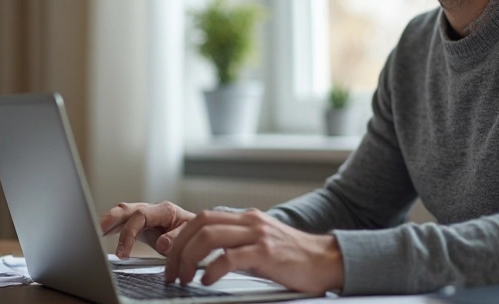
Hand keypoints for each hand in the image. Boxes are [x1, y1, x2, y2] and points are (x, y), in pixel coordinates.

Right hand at [100, 201, 194, 257]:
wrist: (196, 230)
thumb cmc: (192, 231)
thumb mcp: (188, 235)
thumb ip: (175, 238)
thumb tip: (162, 243)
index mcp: (164, 210)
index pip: (140, 216)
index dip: (129, 233)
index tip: (123, 252)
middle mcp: (152, 210)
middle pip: (128, 209)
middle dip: (112, 218)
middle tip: (99, 229)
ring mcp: (145, 215)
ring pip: (123, 213)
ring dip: (109, 221)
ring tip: (94, 231)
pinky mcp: (141, 223)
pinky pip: (124, 221)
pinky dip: (112, 226)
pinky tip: (101, 232)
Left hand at [165, 209, 343, 294]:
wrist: (327, 260)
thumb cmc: (295, 258)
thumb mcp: (261, 244)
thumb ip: (237, 244)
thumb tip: (207, 257)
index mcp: (246, 219)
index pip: (202, 219)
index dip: (181, 238)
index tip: (171, 259)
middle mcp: (250, 222)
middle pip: (200, 224)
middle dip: (178, 248)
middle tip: (172, 272)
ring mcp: (258, 236)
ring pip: (209, 237)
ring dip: (188, 259)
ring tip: (184, 278)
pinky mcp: (266, 253)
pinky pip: (229, 258)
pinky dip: (211, 270)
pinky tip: (207, 281)